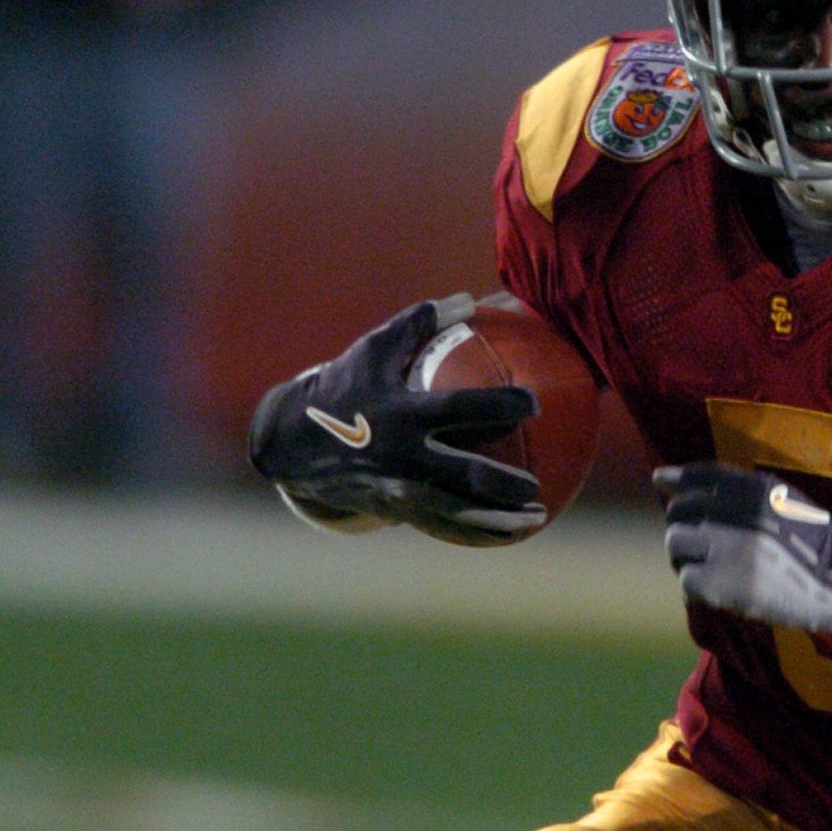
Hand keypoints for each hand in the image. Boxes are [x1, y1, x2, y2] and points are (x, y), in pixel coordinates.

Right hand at [249, 297, 545, 542]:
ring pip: (457, 512)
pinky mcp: (394, 510)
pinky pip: (443, 525)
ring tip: (538, 518)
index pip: (458, 409)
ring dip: (499, 519)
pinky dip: (478, 530)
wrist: (293, 442)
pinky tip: (510, 531)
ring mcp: (397, 489)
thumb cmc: (345, 385)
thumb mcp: (374, 348)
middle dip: (504, 483)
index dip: (498, 406)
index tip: (534, 403)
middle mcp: (401, 456)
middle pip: (463, 475)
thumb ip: (420, 321)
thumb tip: (467, 299)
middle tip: (537, 482)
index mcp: (400, 413)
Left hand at [657, 463, 831, 634]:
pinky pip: (687, 580)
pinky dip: (698, 588)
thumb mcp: (780, 499)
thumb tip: (663, 478)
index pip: (696, 476)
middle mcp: (736, 512)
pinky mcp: (726, 583)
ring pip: (676, 546)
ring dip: (687, 559)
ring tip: (710, 570)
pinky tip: (719, 591)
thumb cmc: (813, 540)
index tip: (662, 483)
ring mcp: (729, 547)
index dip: (677, 483)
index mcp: (752, 488)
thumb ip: (730, 488)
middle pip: (678, 514)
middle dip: (685, 530)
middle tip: (704, 548)